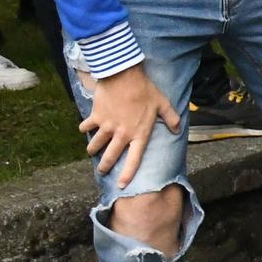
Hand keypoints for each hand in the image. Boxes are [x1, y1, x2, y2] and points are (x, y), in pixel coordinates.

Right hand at [82, 63, 181, 179]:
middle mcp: (122, 134)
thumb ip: (171, 118)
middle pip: (110, 156)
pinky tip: (85, 129)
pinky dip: (85, 129)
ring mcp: (107, 126)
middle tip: (101, 171)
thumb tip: (177, 129)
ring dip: (93, 149)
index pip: (134, 159)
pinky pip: (86, 127)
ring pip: (95, 145)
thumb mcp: (163, 104)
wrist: (124, 76)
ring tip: (92, 151)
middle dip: (104, 166)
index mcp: (139, 133)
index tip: (121, 185)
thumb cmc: (145, 90)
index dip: (127, 173)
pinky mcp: (95, 117)